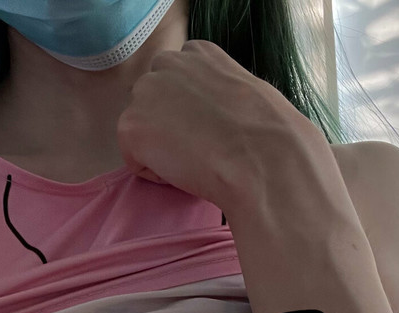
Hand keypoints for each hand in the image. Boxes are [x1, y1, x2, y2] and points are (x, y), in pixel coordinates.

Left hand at [116, 40, 348, 229]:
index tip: (211, 128)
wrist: (262, 159)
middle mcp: (166, 64)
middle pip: (152, 105)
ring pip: (143, 133)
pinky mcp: (130, 126)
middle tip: (201, 147)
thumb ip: (216, 92)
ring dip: (162, 150)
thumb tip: (210, 114)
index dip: (190, 112)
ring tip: (197, 158)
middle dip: (168, 127)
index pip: (176, 82)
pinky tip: (186, 170)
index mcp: (198, 52)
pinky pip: (135, 161)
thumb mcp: (246, 92)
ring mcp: (144, 93)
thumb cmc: (269, 133)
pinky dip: (156, 174)